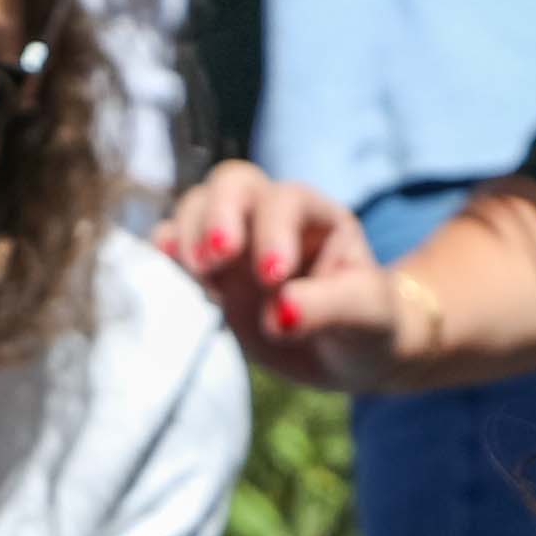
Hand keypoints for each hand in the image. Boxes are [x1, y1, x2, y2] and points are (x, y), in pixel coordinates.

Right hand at [157, 164, 416, 391]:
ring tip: (201, 275)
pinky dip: (168, 251)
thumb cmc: (368, 325)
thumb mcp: (366, 316)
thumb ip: (329, 308)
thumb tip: (278, 315)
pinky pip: (178, 246)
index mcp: (318, 217)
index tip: (272, 278)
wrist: (350, 352)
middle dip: (217, 215)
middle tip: (216, 260)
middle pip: (232, 183)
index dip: (272, 232)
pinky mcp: (213, 273)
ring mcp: (238, 243)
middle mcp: (272, 219)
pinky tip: (169, 266)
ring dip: (189, 235)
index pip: (286, 202)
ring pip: (198, 208)